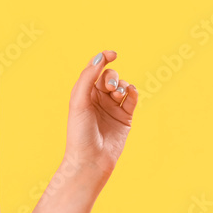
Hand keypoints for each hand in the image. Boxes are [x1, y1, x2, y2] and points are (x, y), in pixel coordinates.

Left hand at [64, 50, 137, 187]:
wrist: (91, 159)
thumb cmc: (79, 131)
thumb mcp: (79, 101)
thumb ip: (88, 78)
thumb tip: (99, 57)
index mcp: (83, 93)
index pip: (94, 70)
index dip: (103, 59)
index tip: (112, 54)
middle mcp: (97, 99)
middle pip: (109, 77)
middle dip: (112, 77)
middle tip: (110, 88)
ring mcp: (112, 107)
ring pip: (122, 86)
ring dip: (122, 85)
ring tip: (117, 95)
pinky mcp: (125, 117)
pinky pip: (132, 98)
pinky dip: (132, 92)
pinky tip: (129, 94)